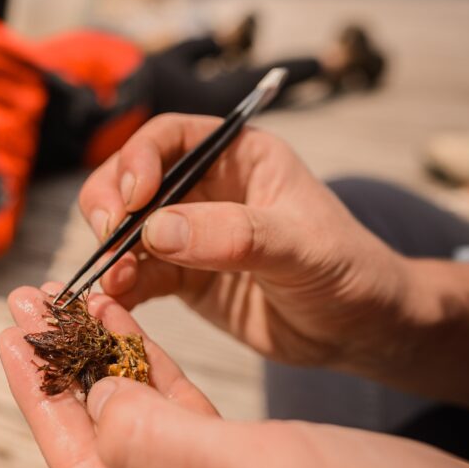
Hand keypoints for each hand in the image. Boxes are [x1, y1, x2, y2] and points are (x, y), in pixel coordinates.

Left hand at [0, 285, 468, 467]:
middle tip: (29, 306)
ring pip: (140, 428)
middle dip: (63, 373)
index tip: (9, 339)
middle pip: (102, 448)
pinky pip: (185, 426)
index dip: (39, 402)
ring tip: (71, 305)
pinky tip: (132, 337)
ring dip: (104, 364)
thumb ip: (161, 449)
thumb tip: (91, 409)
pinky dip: (157, 378)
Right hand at [79, 113, 412, 370]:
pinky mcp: (180, 277)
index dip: (139, 159)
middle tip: (107, 238)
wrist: (361, 330)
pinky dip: (118, 285)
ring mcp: (188, 233)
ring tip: (111, 279)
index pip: (170, 137)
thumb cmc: (348, 272)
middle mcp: (205, 188)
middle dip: (109, 203)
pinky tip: (114, 300)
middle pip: (131, 177)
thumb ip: (233, 235)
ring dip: (108, 250)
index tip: (132, 198)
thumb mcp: (301, 248)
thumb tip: (155, 231)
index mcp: (238, 156)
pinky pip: (136, 274)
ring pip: (124, 227)